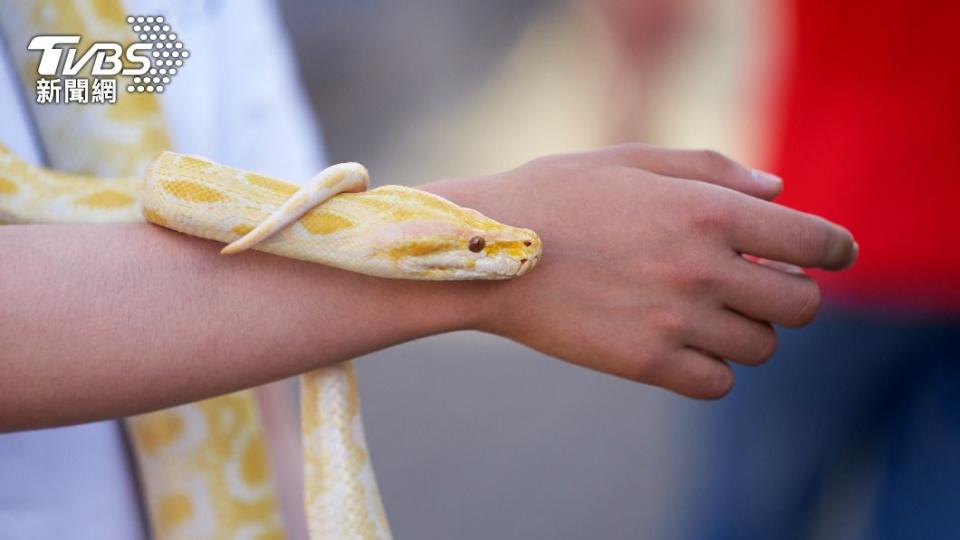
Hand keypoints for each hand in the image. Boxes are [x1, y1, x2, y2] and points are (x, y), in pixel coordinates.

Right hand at [427, 144, 856, 398]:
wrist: (485, 252)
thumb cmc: (556, 194)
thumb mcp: (632, 159)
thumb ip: (713, 169)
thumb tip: (779, 192)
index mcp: (709, 211)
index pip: (818, 243)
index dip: (837, 249)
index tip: (831, 255)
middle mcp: (703, 269)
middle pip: (802, 305)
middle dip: (792, 293)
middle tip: (757, 283)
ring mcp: (676, 322)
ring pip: (761, 346)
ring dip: (747, 329)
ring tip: (705, 310)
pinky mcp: (645, 365)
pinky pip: (718, 382)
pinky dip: (712, 367)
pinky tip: (682, 343)